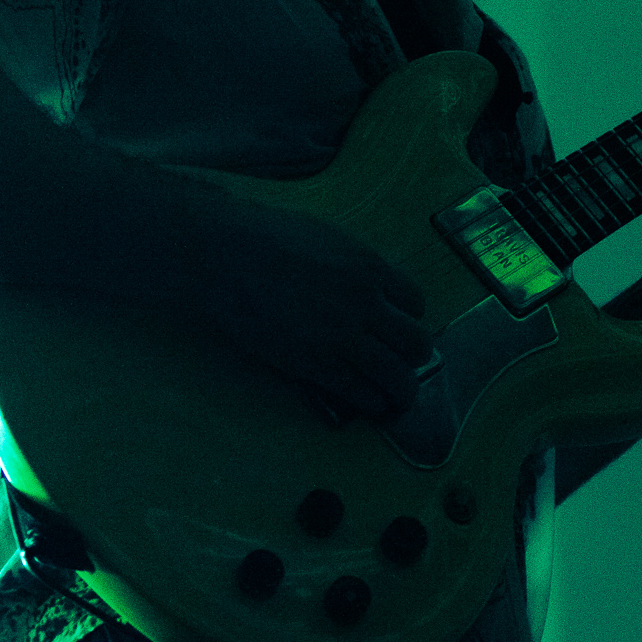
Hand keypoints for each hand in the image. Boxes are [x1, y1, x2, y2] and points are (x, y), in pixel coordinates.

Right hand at [196, 201, 433, 418]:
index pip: (416, 302)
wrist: (225, 256)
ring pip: (397, 375)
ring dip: (402, 389)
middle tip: (403, 365)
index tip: (396, 327)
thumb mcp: (327, 239)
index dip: (408, 318)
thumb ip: (354, 267)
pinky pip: (360, 392)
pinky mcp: (315, 364)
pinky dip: (371, 402)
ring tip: (397, 397)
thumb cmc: (266, 238)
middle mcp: (366, 303)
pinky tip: (368, 403)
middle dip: (414, 357)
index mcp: (370, 267)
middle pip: (416, 342)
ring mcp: (343, 336)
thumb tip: (368, 287)